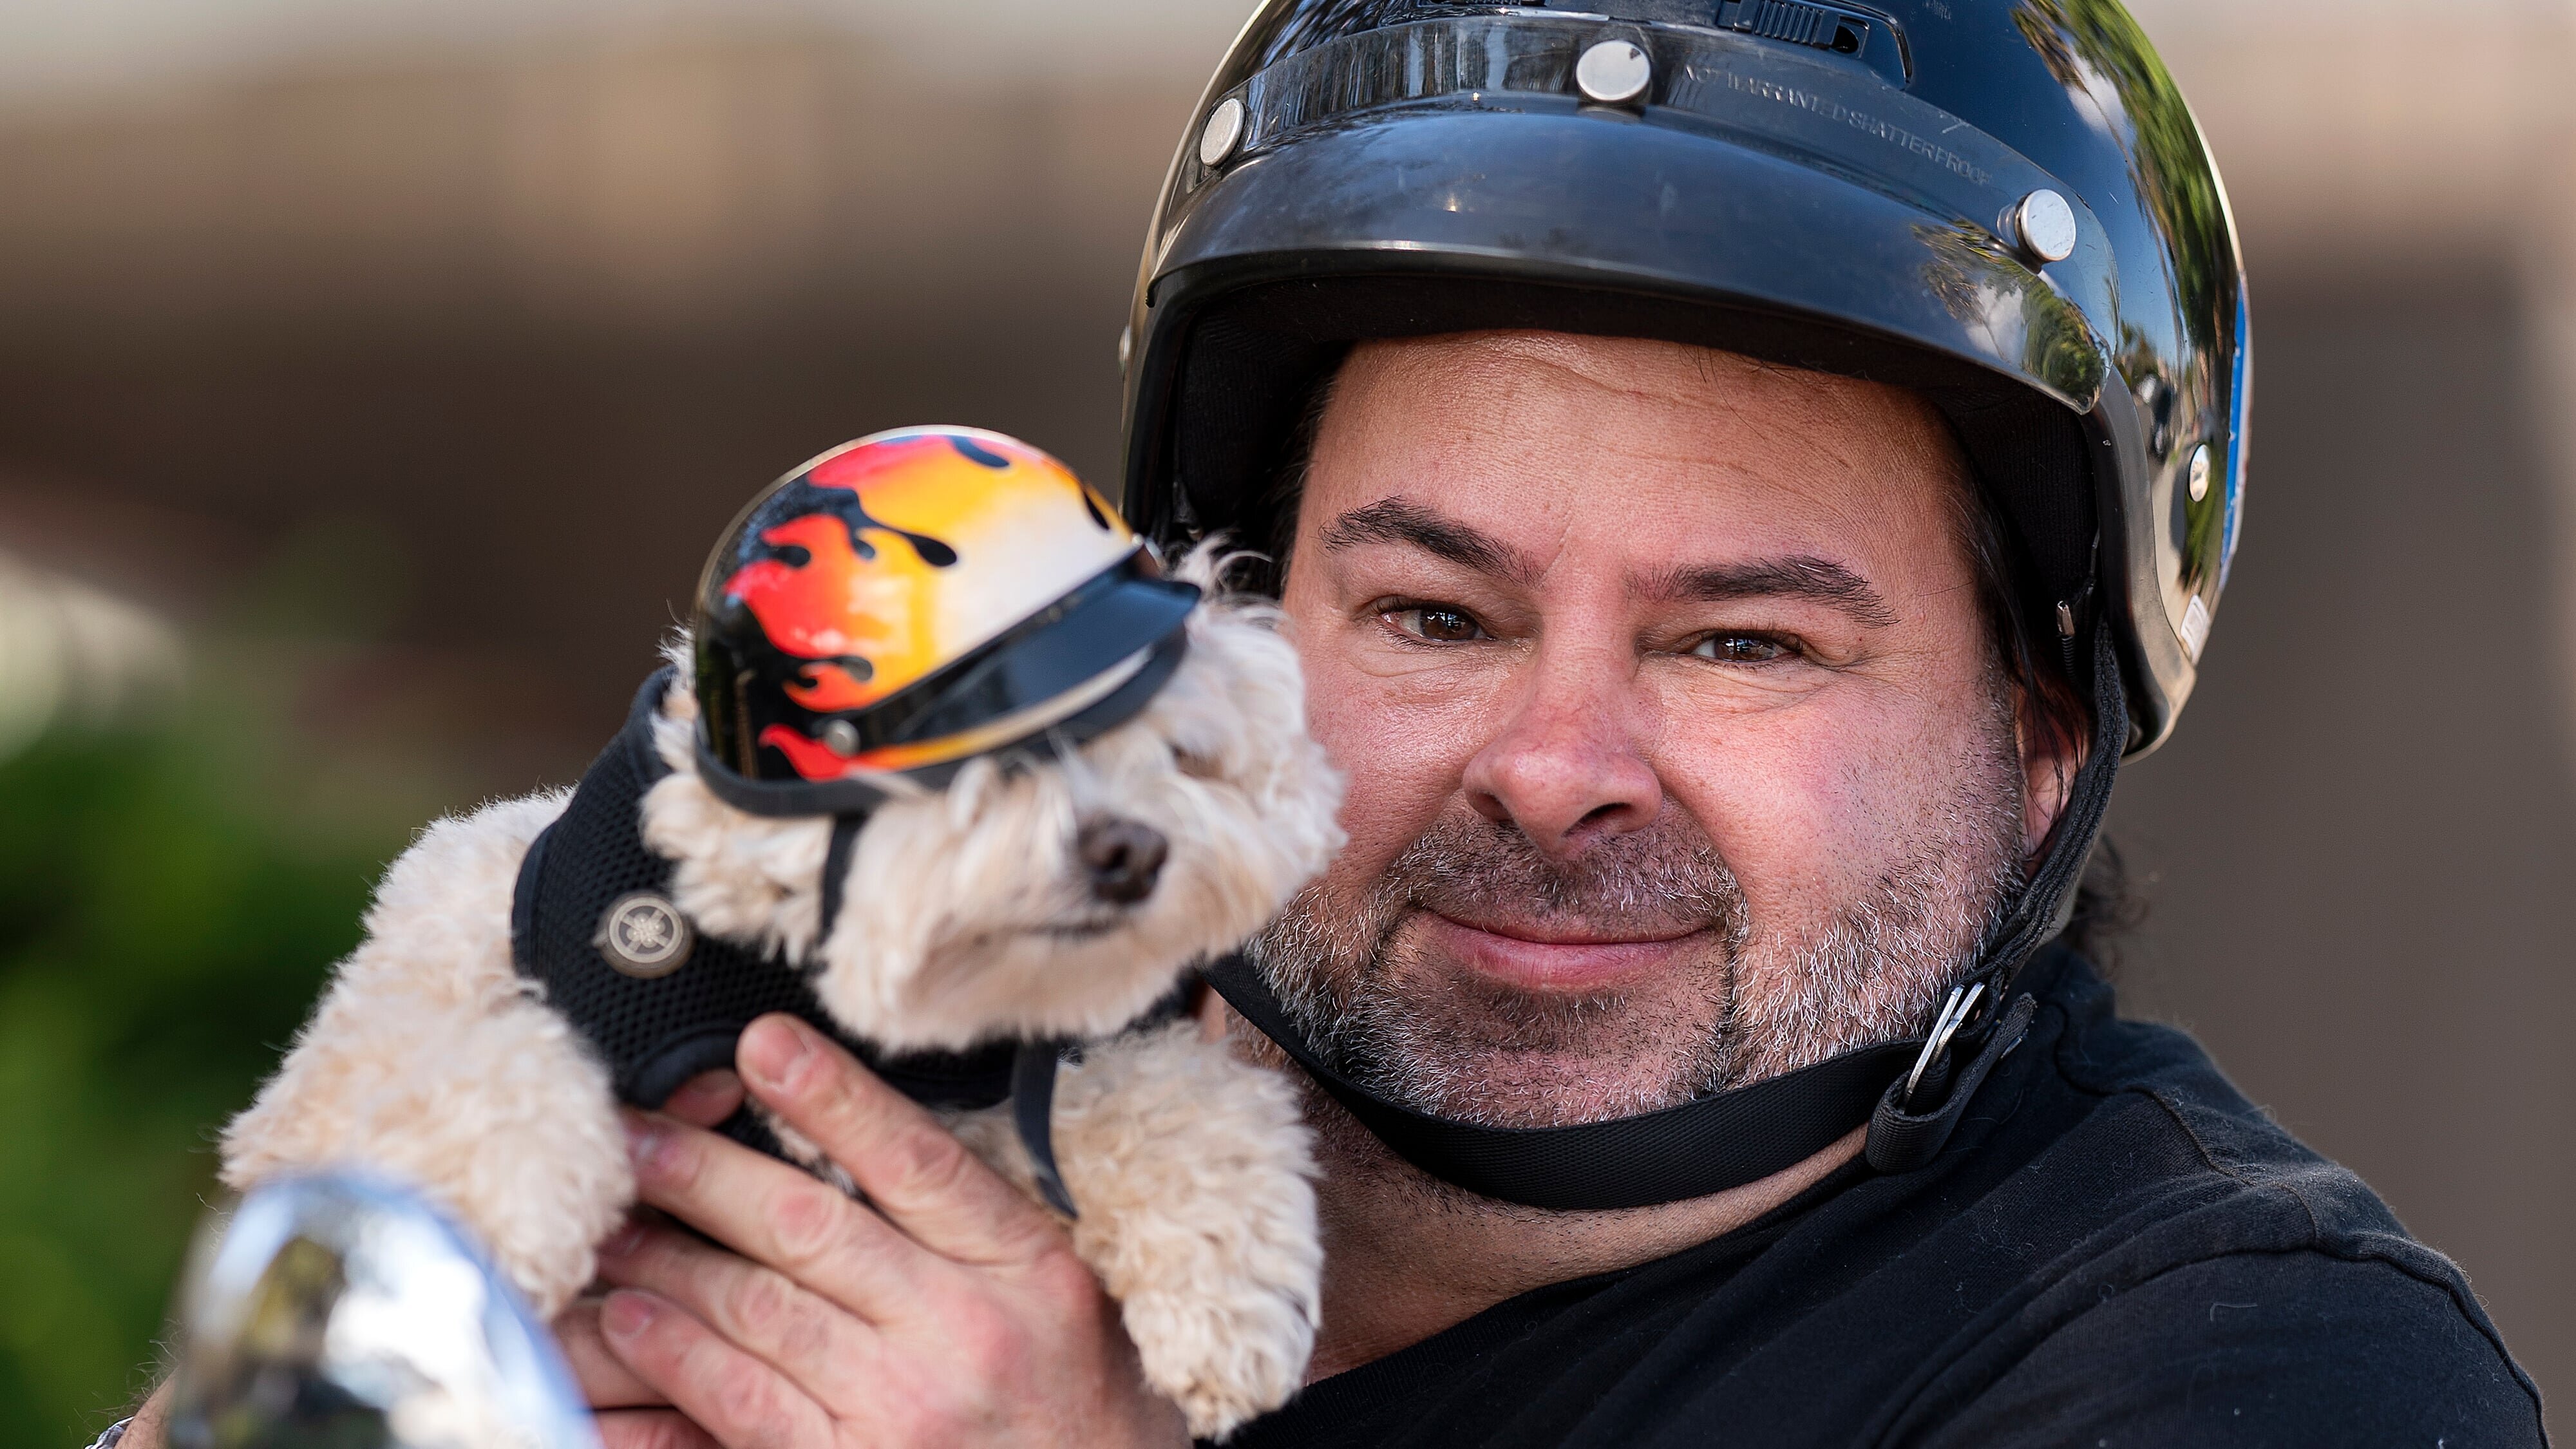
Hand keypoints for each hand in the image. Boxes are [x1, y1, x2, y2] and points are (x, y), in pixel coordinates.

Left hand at [559, 1013, 1187, 1448]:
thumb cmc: (1078, 1398)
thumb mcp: (1061, 1289)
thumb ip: (976, 1221)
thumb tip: (863, 1130)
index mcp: (1028, 1267)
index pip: (917, 1162)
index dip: (835, 1099)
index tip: (764, 1044)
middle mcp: (967, 1332)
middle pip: (812, 1229)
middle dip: (706, 1174)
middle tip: (633, 1134)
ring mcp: (905, 1412)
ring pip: (760, 1312)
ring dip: (668, 1260)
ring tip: (612, 1220)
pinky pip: (741, 1408)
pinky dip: (677, 1359)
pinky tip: (634, 1319)